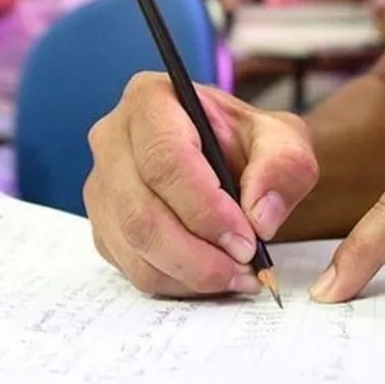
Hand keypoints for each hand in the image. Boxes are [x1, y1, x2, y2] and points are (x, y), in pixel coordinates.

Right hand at [84, 73, 318, 297]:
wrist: (232, 160)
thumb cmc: (249, 143)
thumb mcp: (283, 140)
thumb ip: (283, 167)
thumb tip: (259, 217)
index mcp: (150, 100)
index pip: (165, 160)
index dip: (205, 208)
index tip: (247, 240)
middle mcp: (112, 140)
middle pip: (142, 213)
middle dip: (199, 253)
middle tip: (246, 266)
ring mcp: (101, 187)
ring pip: (135, 248)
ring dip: (191, 274)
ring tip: (238, 274)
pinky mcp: (105, 227)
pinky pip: (134, 269)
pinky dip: (179, 283)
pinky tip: (213, 275)